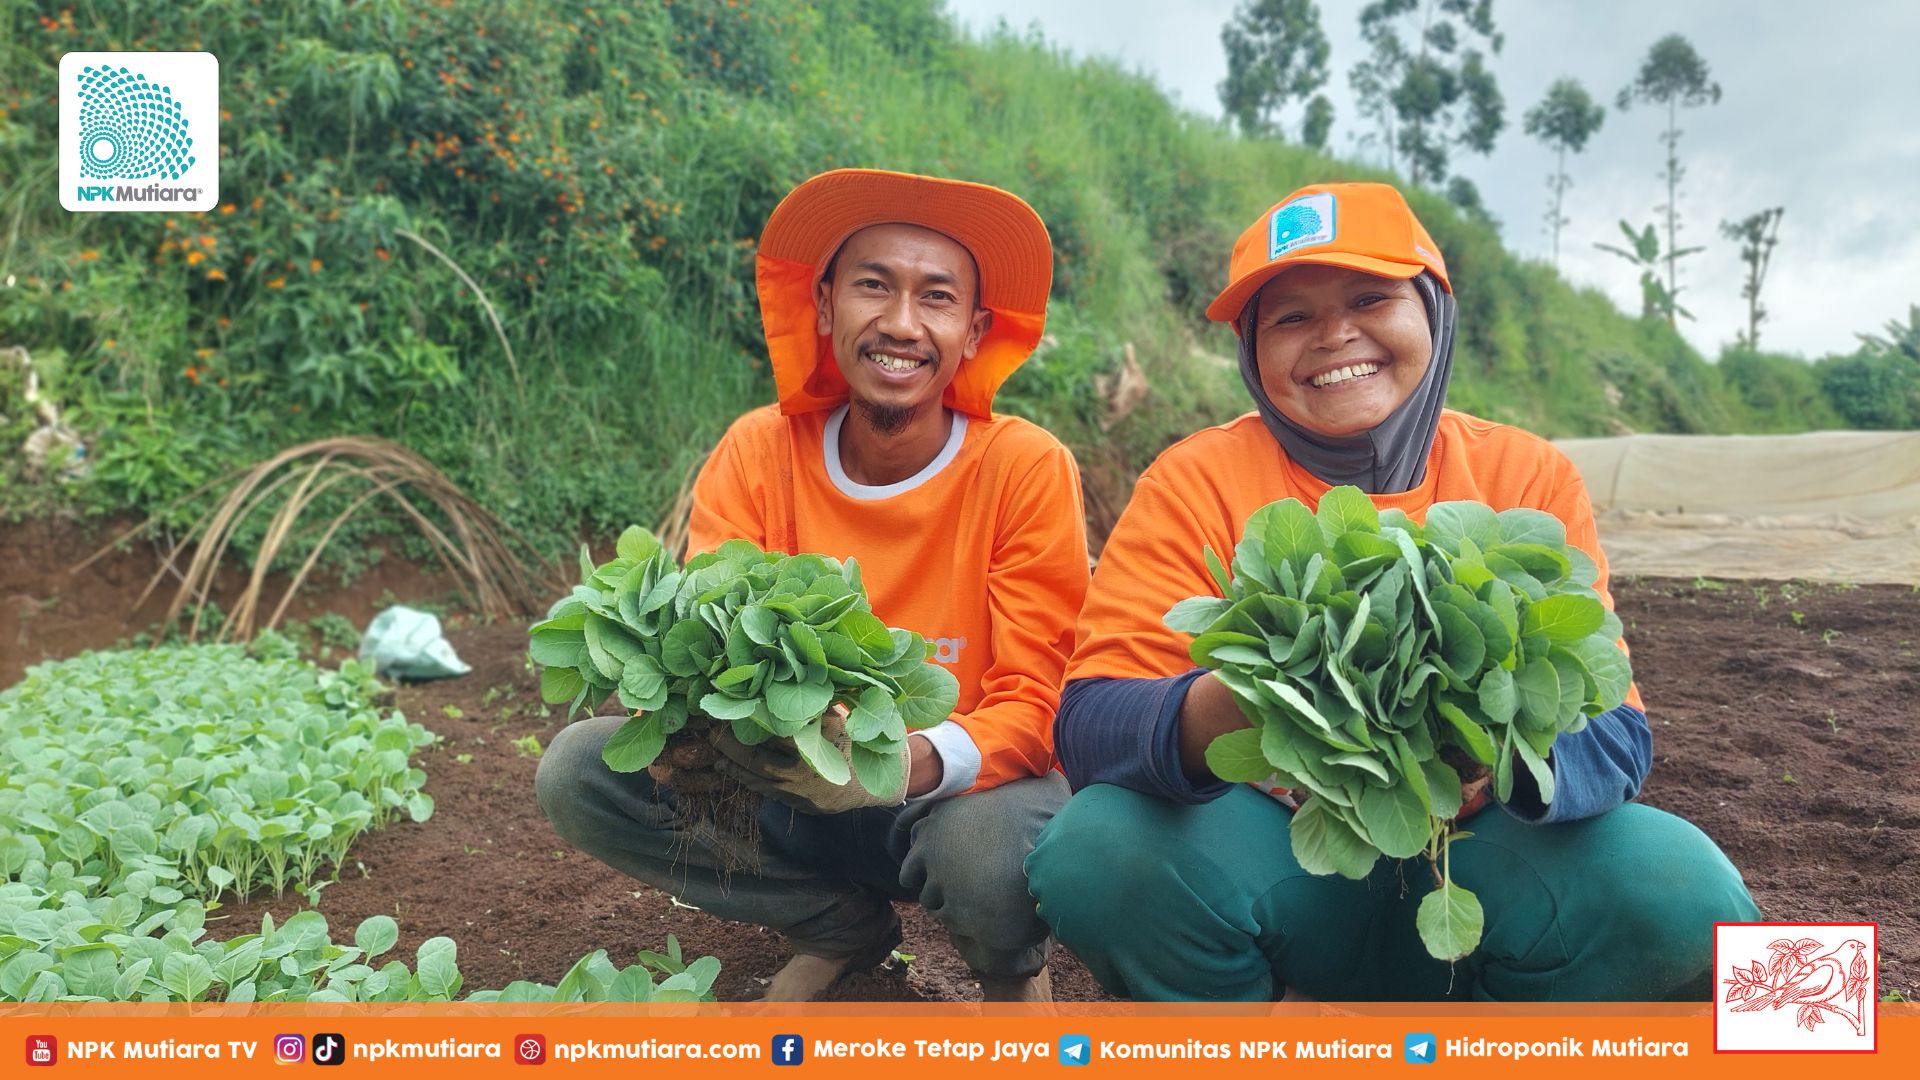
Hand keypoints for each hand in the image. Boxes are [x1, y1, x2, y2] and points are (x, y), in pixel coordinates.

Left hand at [706, 705, 910, 813]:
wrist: (878, 782)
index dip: (748, 720)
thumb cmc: (855, 740)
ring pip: (758, 778)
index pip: (774, 731)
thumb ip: (813, 702)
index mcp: (817, 742)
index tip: (730, 709)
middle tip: (711, 731)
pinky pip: (766, 792)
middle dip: (731, 746)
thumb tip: (782, 675)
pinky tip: (732, 769)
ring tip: (716, 751)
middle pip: (758, 758)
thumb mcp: (838, 716)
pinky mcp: (800, 804)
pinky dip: (746, 780)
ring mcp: (802, 790)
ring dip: (734, 765)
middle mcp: (807, 769)